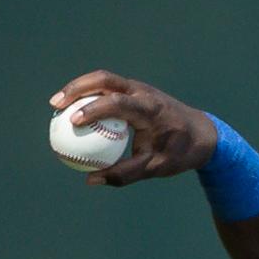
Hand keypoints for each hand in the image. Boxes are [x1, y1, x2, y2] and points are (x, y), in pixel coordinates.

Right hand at [45, 72, 220, 189]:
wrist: (203, 134)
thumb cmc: (179, 152)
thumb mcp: (155, 168)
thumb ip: (125, 174)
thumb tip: (91, 180)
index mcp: (150, 109)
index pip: (117, 103)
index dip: (93, 109)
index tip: (72, 121)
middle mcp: (144, 92)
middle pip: (105, 80)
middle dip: (77, 89)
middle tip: (56, 105)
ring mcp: (139, 88)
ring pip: (104, 79)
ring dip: (79, 87)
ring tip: (57, 104)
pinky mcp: (135, 90)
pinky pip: (108, 87)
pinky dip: (89, 93)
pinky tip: (73, 108)